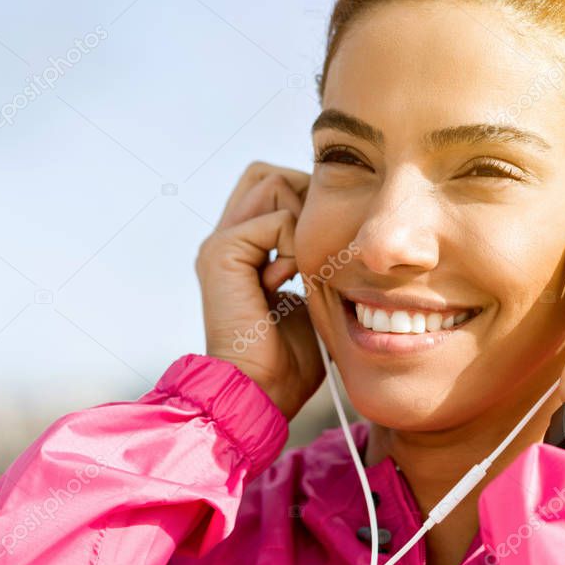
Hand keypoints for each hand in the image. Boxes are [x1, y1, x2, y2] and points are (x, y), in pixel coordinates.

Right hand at [195, 161, 322, 420]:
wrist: (260, 390)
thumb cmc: (290, 359)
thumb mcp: (308, 298)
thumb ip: (313, 261)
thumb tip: (343, 233)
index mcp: (242, 251)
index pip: (274, 188)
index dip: (307, 205)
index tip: (324, 249)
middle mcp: (226, 240)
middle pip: (271, 175)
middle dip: (305, 201)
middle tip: (316, 250)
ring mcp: (221, 242)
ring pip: (274, 182)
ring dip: (302, 220)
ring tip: (299, 267)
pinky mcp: (223, 251)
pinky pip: (278, 218)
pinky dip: (297, 246)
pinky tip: (289, 280)